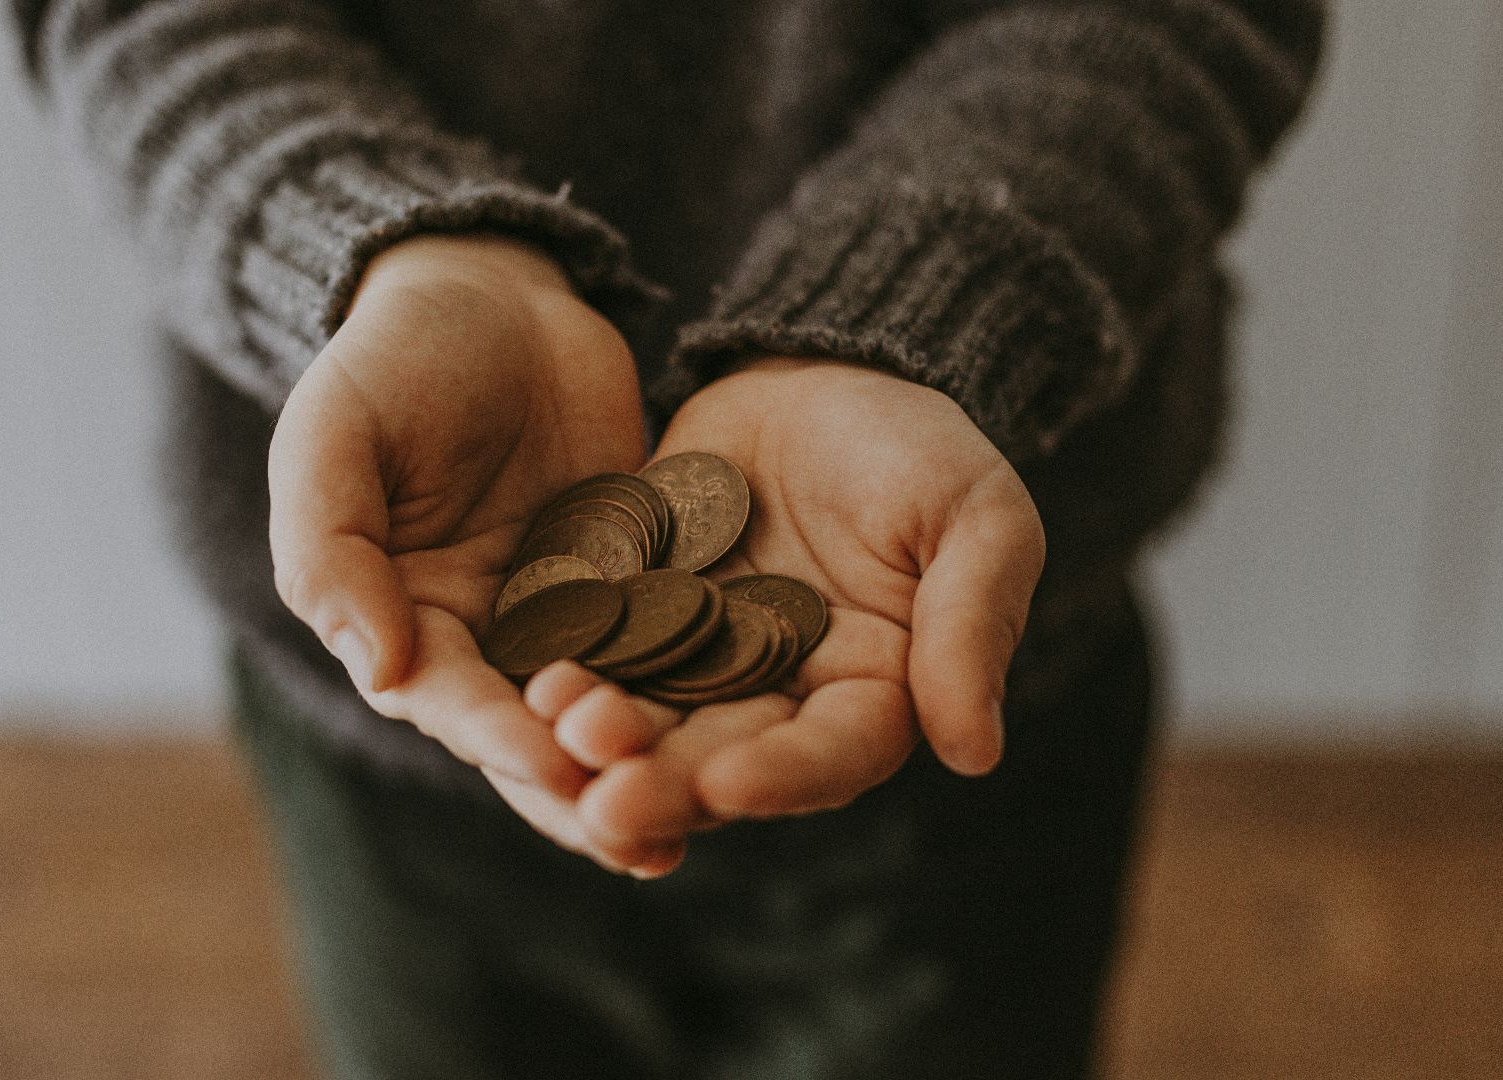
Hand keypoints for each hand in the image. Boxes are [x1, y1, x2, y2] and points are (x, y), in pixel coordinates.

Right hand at [268, 233, 662, 867]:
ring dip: (646, 765)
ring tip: (698, 819)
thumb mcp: (334, 435)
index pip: (450, 700)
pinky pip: (669, 644)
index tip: (555, 763)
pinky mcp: (638, 582)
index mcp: (402, 620)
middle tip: (644, 837)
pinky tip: (754, 728)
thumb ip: (334, 549)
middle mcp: (485, 638)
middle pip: (533, 735)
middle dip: (584, 788)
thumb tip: (381, 670)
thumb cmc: (392, 358)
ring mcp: (566, 615)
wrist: (490, 291)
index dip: (498, 736)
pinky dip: (699, 691)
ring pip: (607, 709)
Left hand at [529, 357, 1045, 867]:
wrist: (818, 370)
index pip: (832, 754)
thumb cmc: (919, 445)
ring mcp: (697, 660)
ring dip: (603, 741)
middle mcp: (779, 697)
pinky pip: (595, 651)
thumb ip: (970, 626)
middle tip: (607, 804)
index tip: (727, 785)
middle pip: (723, 758)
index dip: (782, 776)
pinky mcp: (632, 614)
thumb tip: (975, 752)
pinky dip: (566, 669)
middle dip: (667, 783)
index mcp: (872, 693)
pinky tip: (527, 681)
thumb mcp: (976, 519)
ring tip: (559, 735)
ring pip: (649, 720)